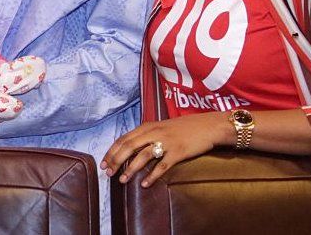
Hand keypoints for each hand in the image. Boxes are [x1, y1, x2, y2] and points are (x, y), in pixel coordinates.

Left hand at [101, 112, 230, 186]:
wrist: (208, 126)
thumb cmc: (184, 128)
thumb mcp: (161, 127)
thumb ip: (146, 135)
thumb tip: (129, 148)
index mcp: (147, 126)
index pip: (123, 139)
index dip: (111, 151)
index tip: (103, 163)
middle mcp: (154, 132)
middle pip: (129, 147)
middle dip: (116, 161)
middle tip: (108, 173)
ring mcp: (166, 142)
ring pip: (143, 156)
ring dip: (130, 169)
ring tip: (122, 180)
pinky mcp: (178, 152)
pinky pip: (162, 166)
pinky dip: (152, 176)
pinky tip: (145, 184)